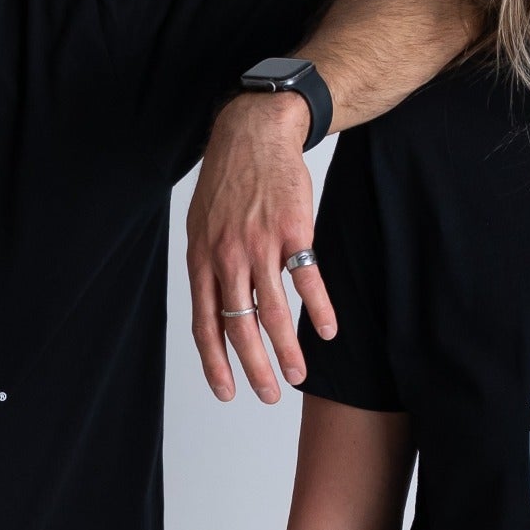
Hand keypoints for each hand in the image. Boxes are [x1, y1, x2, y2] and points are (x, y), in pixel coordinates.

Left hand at [187, 93, 338, 402]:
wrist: (254, 135)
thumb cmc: (228, 183)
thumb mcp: (201, 226)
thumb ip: (208, 269)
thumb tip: (215, 310)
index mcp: (202, 261)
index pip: (205, 325)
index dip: (216, 362)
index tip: (227, 392)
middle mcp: (227, 258)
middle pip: (240, 327)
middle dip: (255, 368)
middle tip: (269, 394)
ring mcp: (260, 246)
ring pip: (274, 311)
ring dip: (288, 349)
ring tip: (299, 374)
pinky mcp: (292, 232)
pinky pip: (306, 280)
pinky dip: (319, 309)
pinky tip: (328, 331)